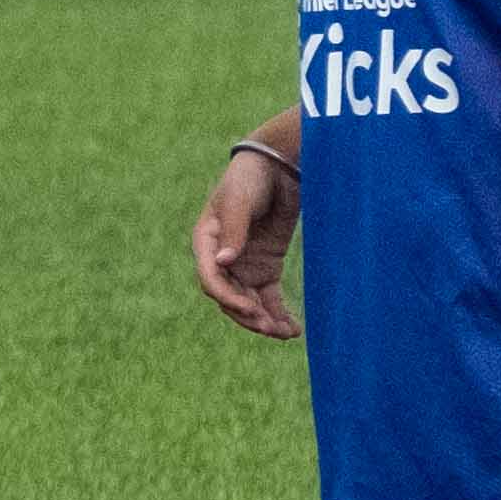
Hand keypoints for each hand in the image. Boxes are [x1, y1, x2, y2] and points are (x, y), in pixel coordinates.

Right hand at [192, 145, 301, 339]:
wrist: (277, 166)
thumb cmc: (250, 178)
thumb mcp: (240, 201)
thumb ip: (233, 230)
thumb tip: (224, 263)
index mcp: (207, 242)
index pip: (211, 278)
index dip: (228, 297)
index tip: (251, 309)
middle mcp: (223, 259)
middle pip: (229, 297)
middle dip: (248, 315)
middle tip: (270, 327)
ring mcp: (244, 266)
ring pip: (249, 303)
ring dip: (263, 320)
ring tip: (285, 333)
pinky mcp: (266, 268)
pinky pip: (269, 298)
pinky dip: (278, 314)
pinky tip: (292, 329)